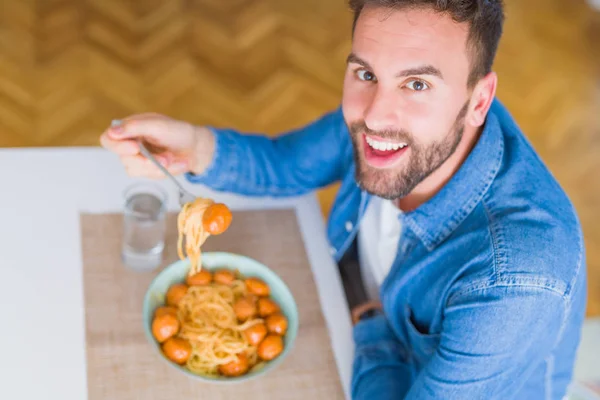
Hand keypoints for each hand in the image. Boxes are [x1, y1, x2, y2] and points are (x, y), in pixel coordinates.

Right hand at [99, 113, 214, 178]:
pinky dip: (164, 170)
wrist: (195, 148)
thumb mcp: (158, 125)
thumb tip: (112, 132)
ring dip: (157, 166)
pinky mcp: (147, 171)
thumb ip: (135, 127)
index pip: (108, 140)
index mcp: (128, 129)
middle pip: (124, 159)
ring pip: (136, 170)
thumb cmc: (177, 132)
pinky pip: (150, 175)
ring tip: (171, 157)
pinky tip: (173, 162)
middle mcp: (129, 144)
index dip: (118, 146)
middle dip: (147, 160)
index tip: (136, 148)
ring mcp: (137, 160)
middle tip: (166, 158)